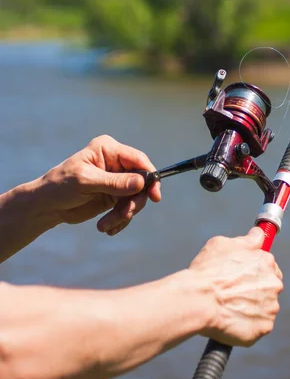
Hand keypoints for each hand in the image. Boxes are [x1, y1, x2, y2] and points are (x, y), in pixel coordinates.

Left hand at [37, 135, 160, 234]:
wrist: (46, 206)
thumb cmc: (60, 185)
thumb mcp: (86, 182)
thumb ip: (114, 182)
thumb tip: (141, 182)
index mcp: (108, 150)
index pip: (138, 160)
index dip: (150, 176)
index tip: (155, 196)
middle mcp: (116, 163)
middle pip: (141, 181)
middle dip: (134, 201)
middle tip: (123, 215)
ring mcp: (117, 180)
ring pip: (136, 198)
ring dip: (124, 214)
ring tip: (106, 226)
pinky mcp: (115, 197)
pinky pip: (128, 209)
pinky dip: (121, 221)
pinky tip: (107, 228)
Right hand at [189, 227, 282, 346]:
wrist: (198, 300)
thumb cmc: (207, 270)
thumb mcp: (223, 244)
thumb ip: (246, 240)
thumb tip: (258, 235)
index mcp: (266, 261)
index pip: (269, 266)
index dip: (254, 271)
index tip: (242, 276)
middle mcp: (274, 284)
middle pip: (269, 287)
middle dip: (255, 289)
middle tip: (232, 292)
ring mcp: (271, 307)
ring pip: (264, 307)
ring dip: (251, 307)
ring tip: (228, 306)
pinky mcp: (263, 327)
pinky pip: (258, 326)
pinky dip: (247, 324)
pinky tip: (230, 319)